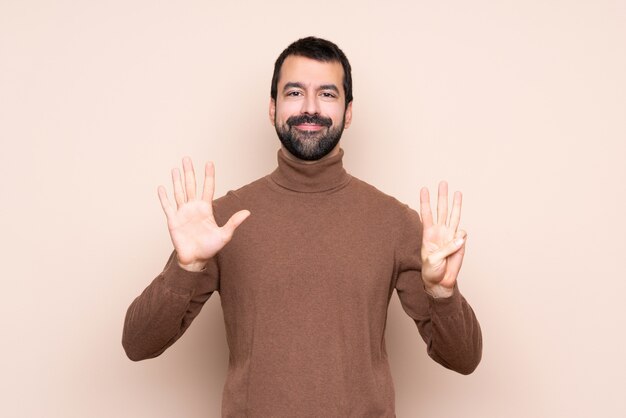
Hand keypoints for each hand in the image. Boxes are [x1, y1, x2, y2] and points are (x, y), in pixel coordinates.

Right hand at [157, 157, 249, 270]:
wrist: (196, 259)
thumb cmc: (210, 248)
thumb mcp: (225, 235)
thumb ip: (234, 222)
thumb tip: (248, 212)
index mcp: (206, 209)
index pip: (207, 188)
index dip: (208, 175)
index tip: (209, 162)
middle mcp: (193, 208)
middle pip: (191, 186)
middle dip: (189, 172)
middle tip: (186, 158)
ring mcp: (182, 213)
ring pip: (179, 193)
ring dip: (177, 181)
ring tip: (175, 169)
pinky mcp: (173, 221)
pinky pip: (167, 207)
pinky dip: (164, 198)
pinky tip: (161, 187)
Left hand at [419, 181, 466, 297]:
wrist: (440, 282)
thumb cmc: (431, 270)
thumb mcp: (433, 260)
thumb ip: (446, 248)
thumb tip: (460, 238)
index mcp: (428, 234)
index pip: (426, 214)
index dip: (425, 202)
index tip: (424, 189)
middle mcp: (439, 232)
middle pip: (441, 210)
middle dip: (442, 197)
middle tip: (443, 183)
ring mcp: (450, 236)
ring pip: (454, 216)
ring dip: (455, 204)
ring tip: (457, 192)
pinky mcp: (459, 243)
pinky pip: (462, 234)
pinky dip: (461, 236)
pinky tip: (458, 242)